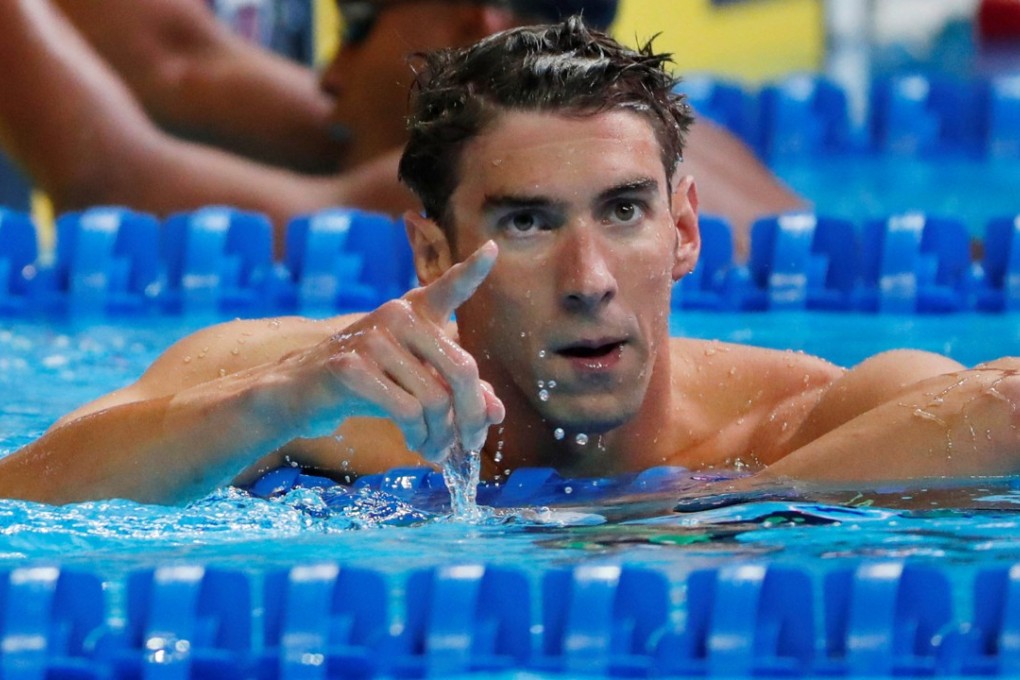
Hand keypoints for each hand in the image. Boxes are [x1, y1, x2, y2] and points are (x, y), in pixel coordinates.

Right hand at [288, 241, 503, 460]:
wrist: (302, 393)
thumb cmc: (369, 384)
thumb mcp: (417, 383)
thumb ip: (459, 392)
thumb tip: (496, 413)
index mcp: (414, 311)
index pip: (447, 288)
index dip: (472, 271)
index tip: (493, 250)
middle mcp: (396, 315)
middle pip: (461, 370)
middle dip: (472, 416)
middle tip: (471, 445)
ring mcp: (373, 337)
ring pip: (435, 399)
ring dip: (442, 435)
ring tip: (438, 451)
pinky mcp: (352, 366)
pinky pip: (407, 412)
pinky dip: (419, 437)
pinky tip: (416, 445)